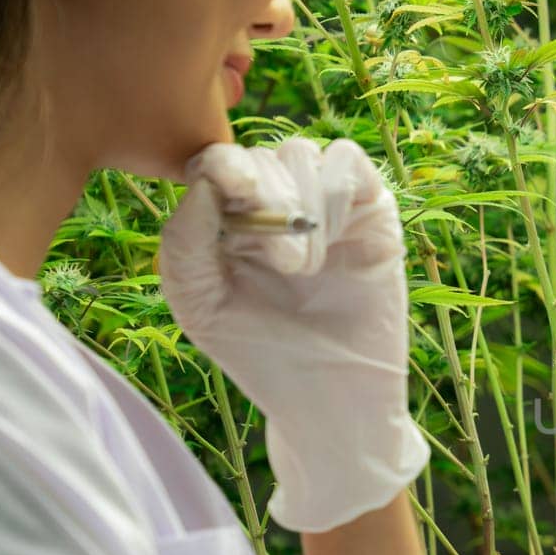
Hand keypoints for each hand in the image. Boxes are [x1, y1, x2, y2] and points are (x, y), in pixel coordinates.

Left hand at [159, 138, 427, 532]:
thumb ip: (183, 243)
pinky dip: (337, 191)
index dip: (223, 166)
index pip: (218, 163)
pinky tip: (334, 243)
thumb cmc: (260, 355)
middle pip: (261, 154)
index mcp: (228, 220)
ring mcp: (326, 206)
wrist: (331, 401)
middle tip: (283, 264)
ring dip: (302, 205)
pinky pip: (350, 164)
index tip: (233, 193)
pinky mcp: (372, 212)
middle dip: (267, 200)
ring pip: (304, 153)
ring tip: (306, 267)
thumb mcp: (200, 304)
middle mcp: (276, 206)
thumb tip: (202, 183)